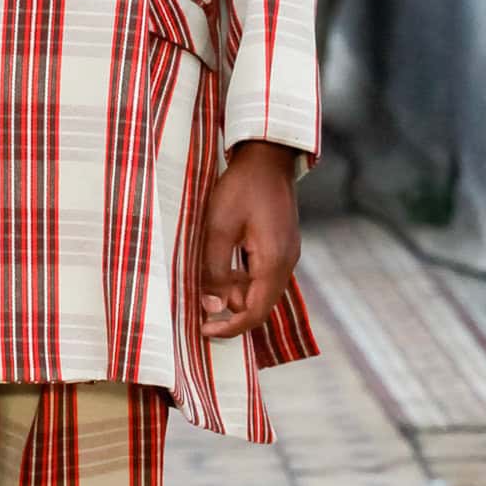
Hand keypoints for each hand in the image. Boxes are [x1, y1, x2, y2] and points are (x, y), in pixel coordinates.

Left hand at [198, 141, 301, 339]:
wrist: (267, 156)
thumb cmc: (241, 188)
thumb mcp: (218, 228)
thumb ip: (215, 270)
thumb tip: (212, 307)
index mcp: (273, 262)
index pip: (254, 313)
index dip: (229, 327)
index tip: (203, 329)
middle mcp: (286, 263)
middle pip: (259, 305)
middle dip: (230, 308)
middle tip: (200, 295)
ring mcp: (286, 254)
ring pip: (259, 289)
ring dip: (234, 290)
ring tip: (208, 271)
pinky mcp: (281, 245)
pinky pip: (262, 274)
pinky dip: (242, 276)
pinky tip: (223, 259)